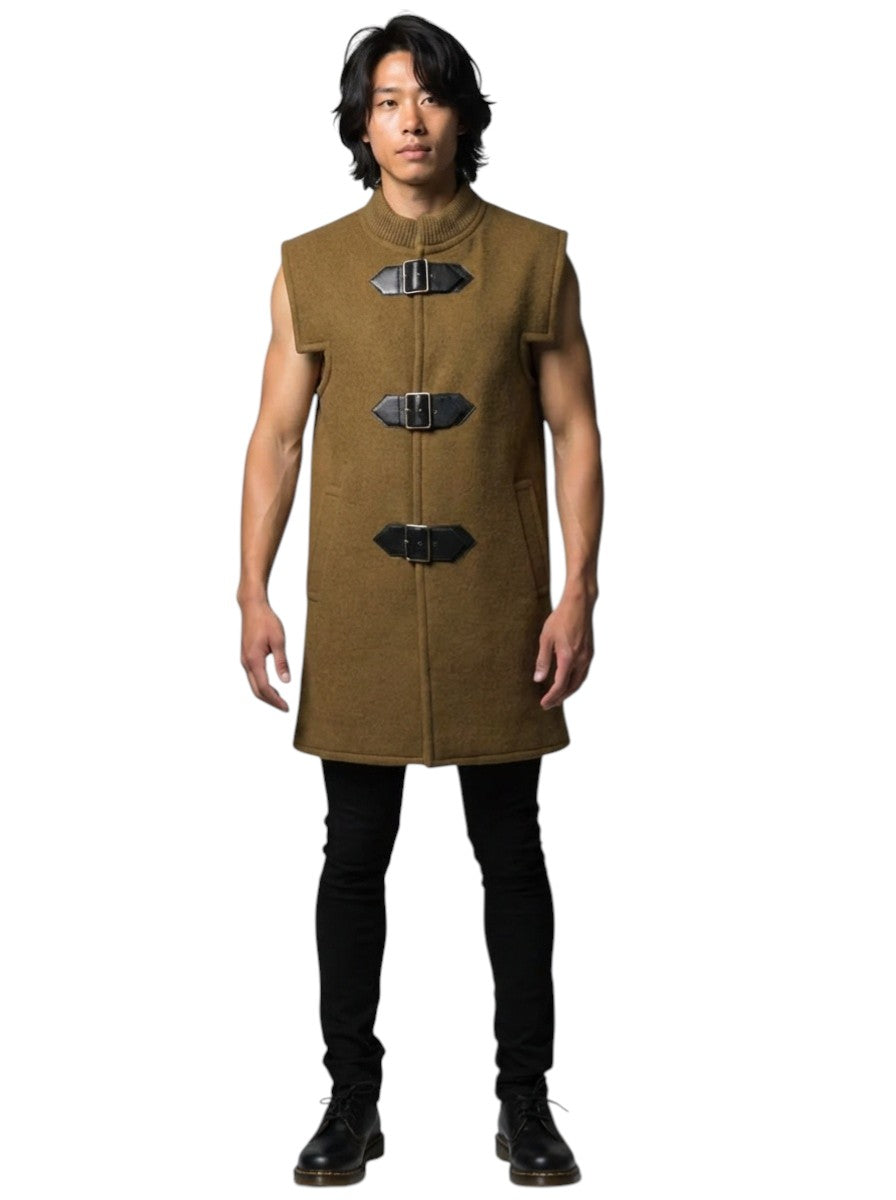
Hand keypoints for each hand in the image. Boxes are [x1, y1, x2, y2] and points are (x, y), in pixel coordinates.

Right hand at [240, 599, 290, 710]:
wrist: (252, 607)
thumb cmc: (266, 620)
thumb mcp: (279, 641)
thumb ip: (282, 662)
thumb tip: (286, 680)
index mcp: (254, 660)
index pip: (264, 688)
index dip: (275, 700)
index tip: (285, 706)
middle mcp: (246, 662)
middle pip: (256, 690)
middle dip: (270, 700)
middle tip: (283, 707)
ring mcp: (245, 660)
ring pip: (254, 684)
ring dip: (266, 693)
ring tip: (280, 698)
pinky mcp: (246, 656)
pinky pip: (253, 676)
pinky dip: (262, 684)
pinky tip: (272, 685)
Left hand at [533, 594, 593, 708]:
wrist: (579, 604)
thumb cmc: (561, 618)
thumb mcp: (546, 638)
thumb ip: (543, 660)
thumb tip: (538, 679)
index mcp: (569, 657)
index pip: (560, 685)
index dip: (551, 697)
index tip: (543, 704)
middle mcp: (581, 660)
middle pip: (572, 687)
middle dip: (560, 698)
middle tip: (549, 705)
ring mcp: (587, 657)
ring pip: (579, 681)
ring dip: (569, 692)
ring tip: (558, 697)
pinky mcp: (590, 652)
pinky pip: (583, 673)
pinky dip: (575, 682)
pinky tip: (568, 682)